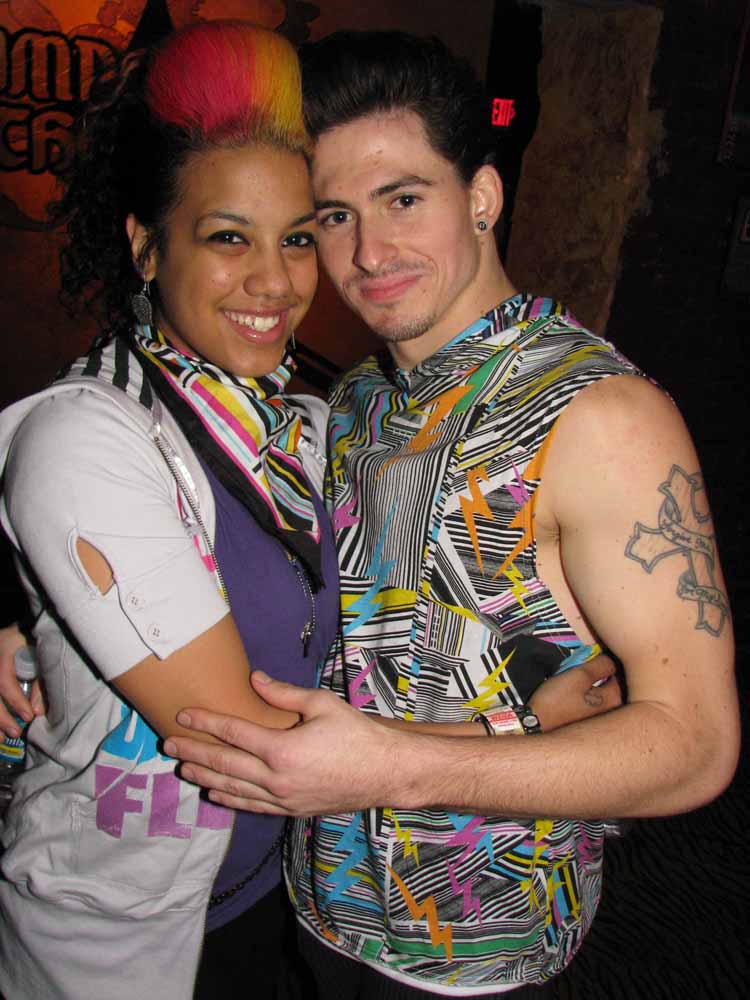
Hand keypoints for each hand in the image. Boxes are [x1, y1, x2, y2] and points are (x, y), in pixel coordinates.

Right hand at [0, 623, 43, 738]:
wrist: (18, 631)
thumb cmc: (32, 642)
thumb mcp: (40, 655)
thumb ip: (41, 682)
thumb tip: (37, 711)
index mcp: (4, 649)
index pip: (4, 680)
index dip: (15, 700)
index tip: (29, 716)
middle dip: (1, 716)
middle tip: (15, 732)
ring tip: (2, 739)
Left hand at [165, 671, 398, 815]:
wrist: (385, 773)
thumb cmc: (357, 734)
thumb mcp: (322, 704)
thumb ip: (284, 694)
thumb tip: (255, 679)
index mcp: (282, 749)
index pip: (233, 733)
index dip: (205, 722)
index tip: (183, 715)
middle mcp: (276, 779)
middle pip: (224, 764)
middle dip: (194, 752)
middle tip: (168, 744)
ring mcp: (282, 799)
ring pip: (233, 789)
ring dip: (205, 777)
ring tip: (182, 768)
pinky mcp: (291, 810)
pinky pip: (252, 806)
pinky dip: (230, 800)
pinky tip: (215, 794)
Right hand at [530, 654, 621, 731]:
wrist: (535, 723)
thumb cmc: (558, 699)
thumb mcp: (580, 675)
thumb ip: (600, 664)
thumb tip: (611, 660)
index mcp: (614, 699)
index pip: (615, 671)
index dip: (600, 662)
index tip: (586, 661)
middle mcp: (612, 711)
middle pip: (606, 681)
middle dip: (594, 674)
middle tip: (576, 671)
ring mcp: (599, 718)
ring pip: (596, 690)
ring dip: (585, 683)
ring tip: (569, 682)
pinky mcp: (586, 721)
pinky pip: (588, 701)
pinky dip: (580, 695)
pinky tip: (566, 695)